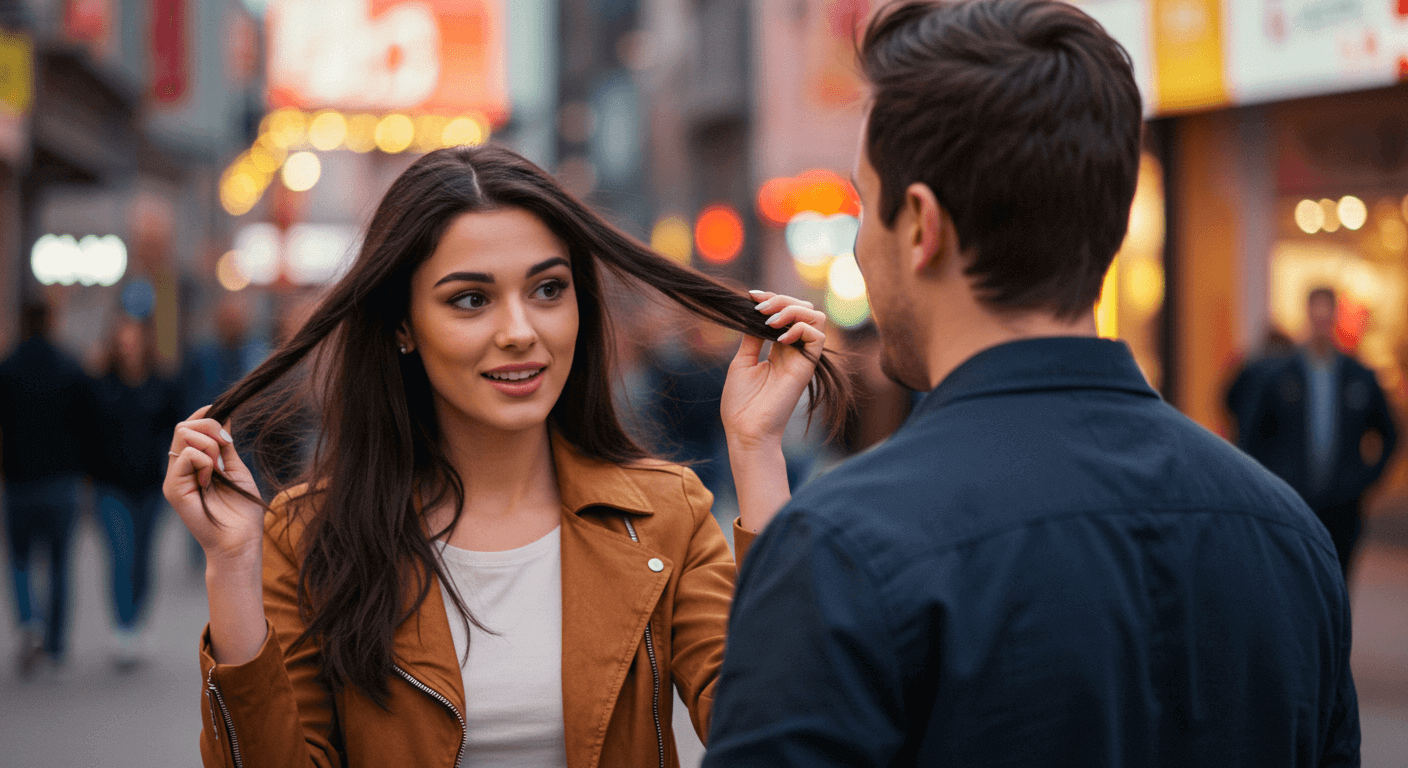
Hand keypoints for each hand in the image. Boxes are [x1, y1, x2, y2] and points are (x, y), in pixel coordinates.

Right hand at [163, 406, 264, 566]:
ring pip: (183, 434)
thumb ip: (225, 445)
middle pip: (183, 425)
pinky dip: (205, 461)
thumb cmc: (242, 509)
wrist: (240, 540)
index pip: (188, 426)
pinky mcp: (173, 488)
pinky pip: (186, 455)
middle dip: (211, 427)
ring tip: (219, 469)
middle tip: (227, 448)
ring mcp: (174, 478)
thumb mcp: (235, 469)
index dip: (205, 415)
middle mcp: (179, 468)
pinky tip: (211, 480)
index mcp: (193, 463)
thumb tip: (224, 415)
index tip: (226, 418)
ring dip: (210, 445)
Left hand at [721, 291, 826, 451]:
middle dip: (782, 299)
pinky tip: (780, 339)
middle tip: (760, 308)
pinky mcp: (807, 367)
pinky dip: (800, 328)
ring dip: (792, 309)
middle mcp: (794, 350)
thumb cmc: (741, 402)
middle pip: (803, 309)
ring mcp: (802, 358)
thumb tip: (752, 314)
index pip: (786, 312)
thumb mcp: (742, 361)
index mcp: (778, 349)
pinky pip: (817, 335)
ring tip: (770, 321)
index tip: (751, 296)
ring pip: (815, 316)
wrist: (745, 429)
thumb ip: (752, 337)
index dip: (772, 299)